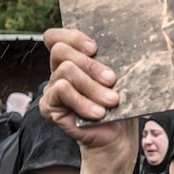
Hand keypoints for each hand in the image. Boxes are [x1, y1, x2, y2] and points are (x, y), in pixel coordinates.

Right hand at [40, 28, 137, 161]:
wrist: (117, 135)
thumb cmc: (119, 105)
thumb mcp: (119, 77)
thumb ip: (112, 60)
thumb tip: (123, 45)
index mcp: (74, 59)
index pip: (57, 37)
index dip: (72, 37)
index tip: (95, 48)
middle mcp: (59, 71)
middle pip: (61, 50)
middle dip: (90, 64)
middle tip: (111, 79)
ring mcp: (52, 88)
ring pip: (65, 71)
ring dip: (91, 86)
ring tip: (111, 100)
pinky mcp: (49, 106)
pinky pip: (61, 91)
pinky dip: (82, 101)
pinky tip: (98, 112)